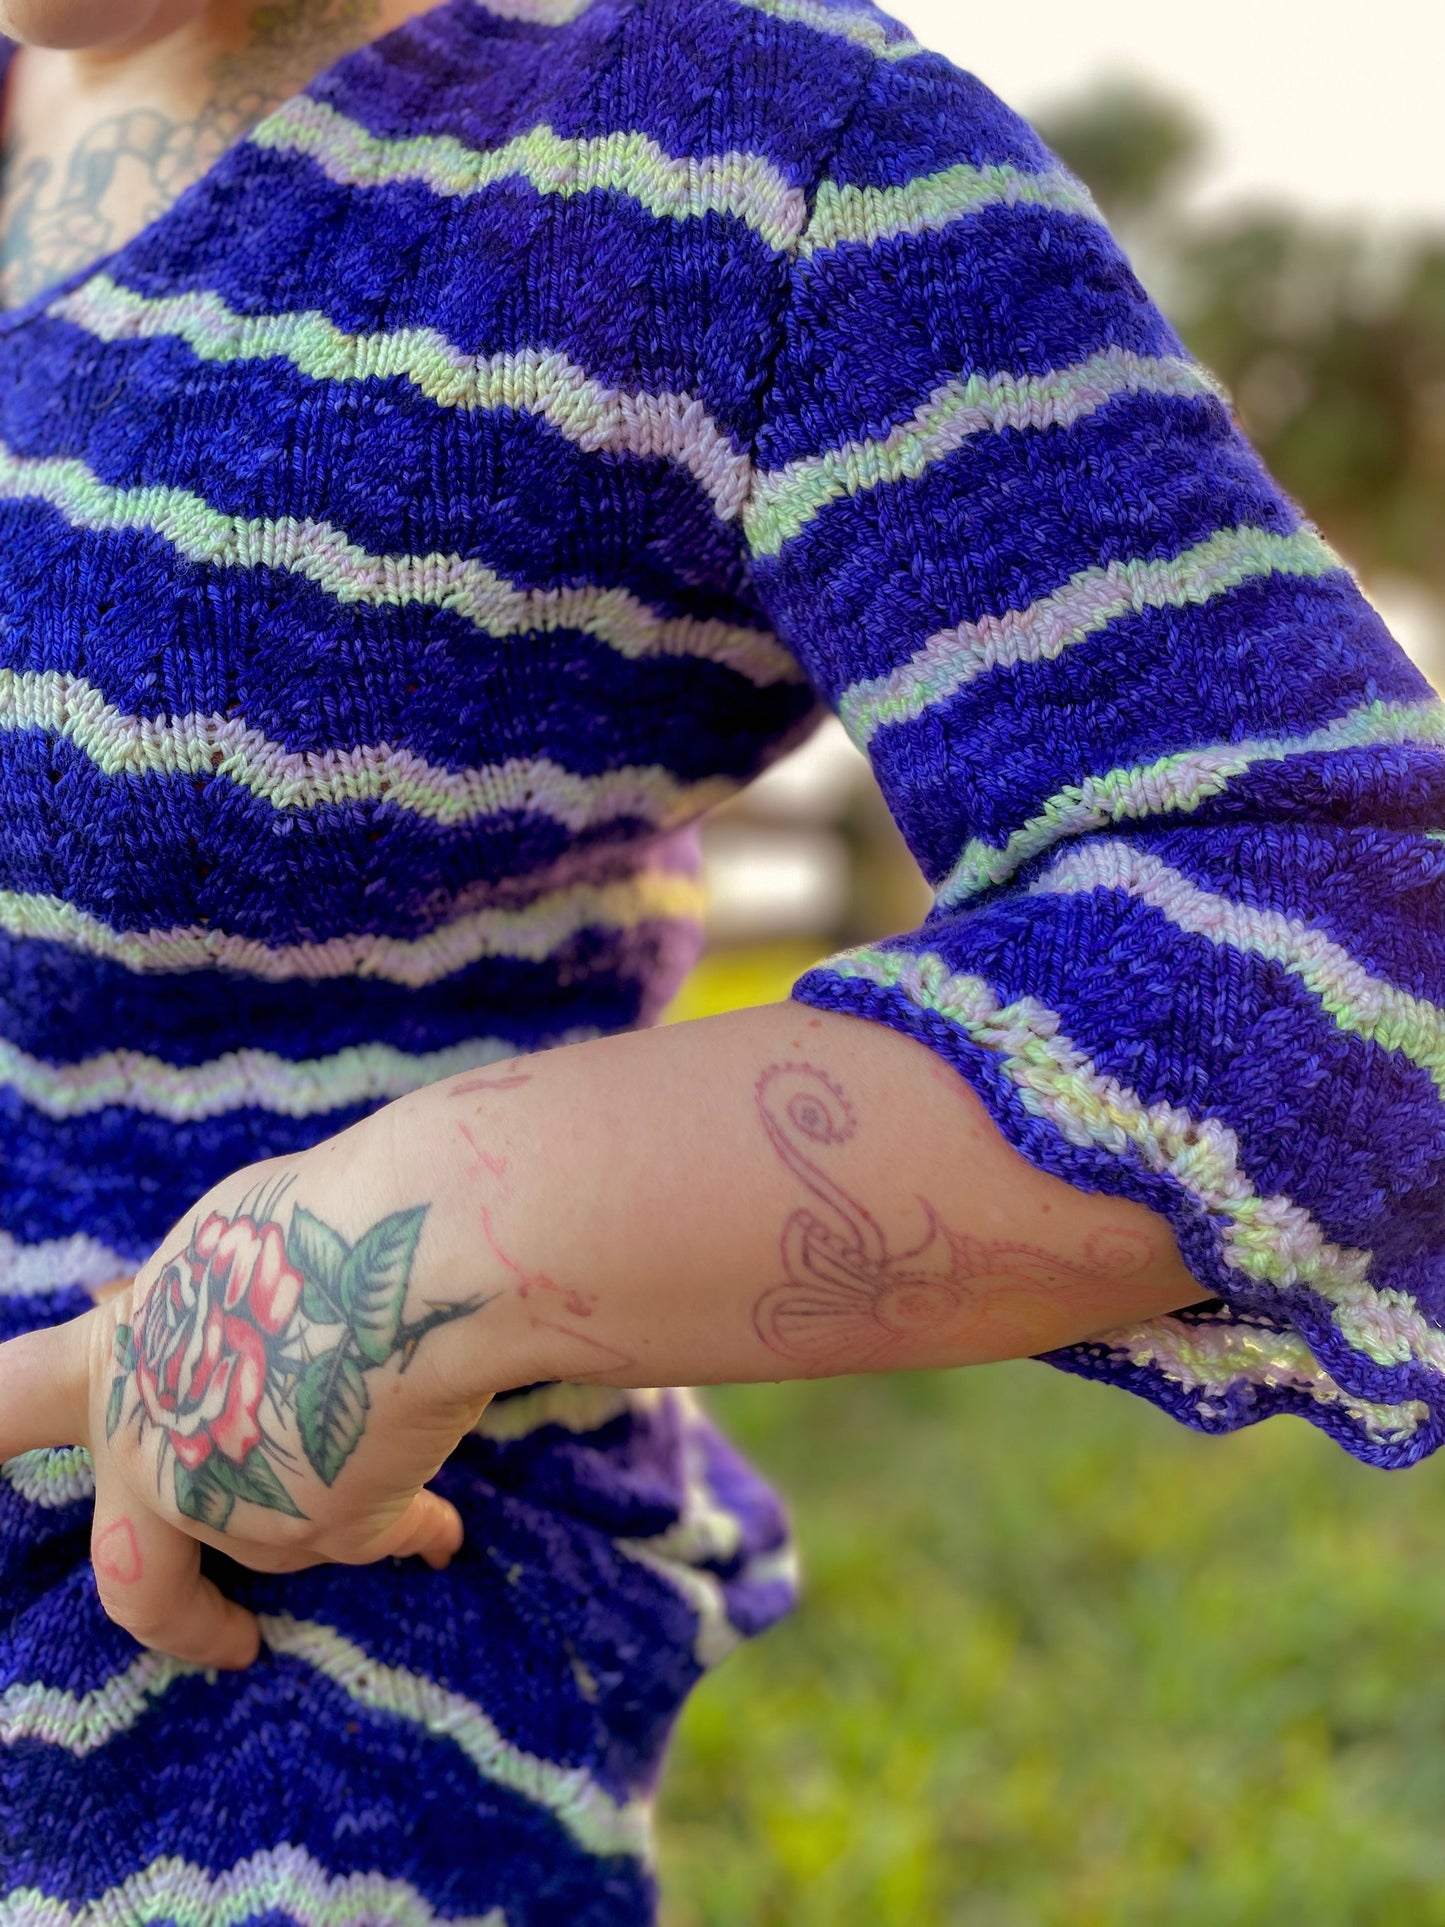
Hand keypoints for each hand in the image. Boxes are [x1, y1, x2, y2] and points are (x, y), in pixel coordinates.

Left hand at [0, 1149, 495, 1669]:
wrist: (412, 1265)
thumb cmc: (314, 1226)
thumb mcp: (216, 1247)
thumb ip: (180, 1310)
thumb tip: (136, 1311)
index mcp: (113, 1371)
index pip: (3, 1408)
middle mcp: (160, 1460)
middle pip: (135, 1581)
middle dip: (183, 1624)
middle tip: (232, 1642)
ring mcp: (244, 1512)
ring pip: (285, 1545)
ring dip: (335, 1520)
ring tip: (386, 1490)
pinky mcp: (343, 1530)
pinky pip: (387, 1538)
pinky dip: (416, 1532)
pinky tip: (439, 1540)